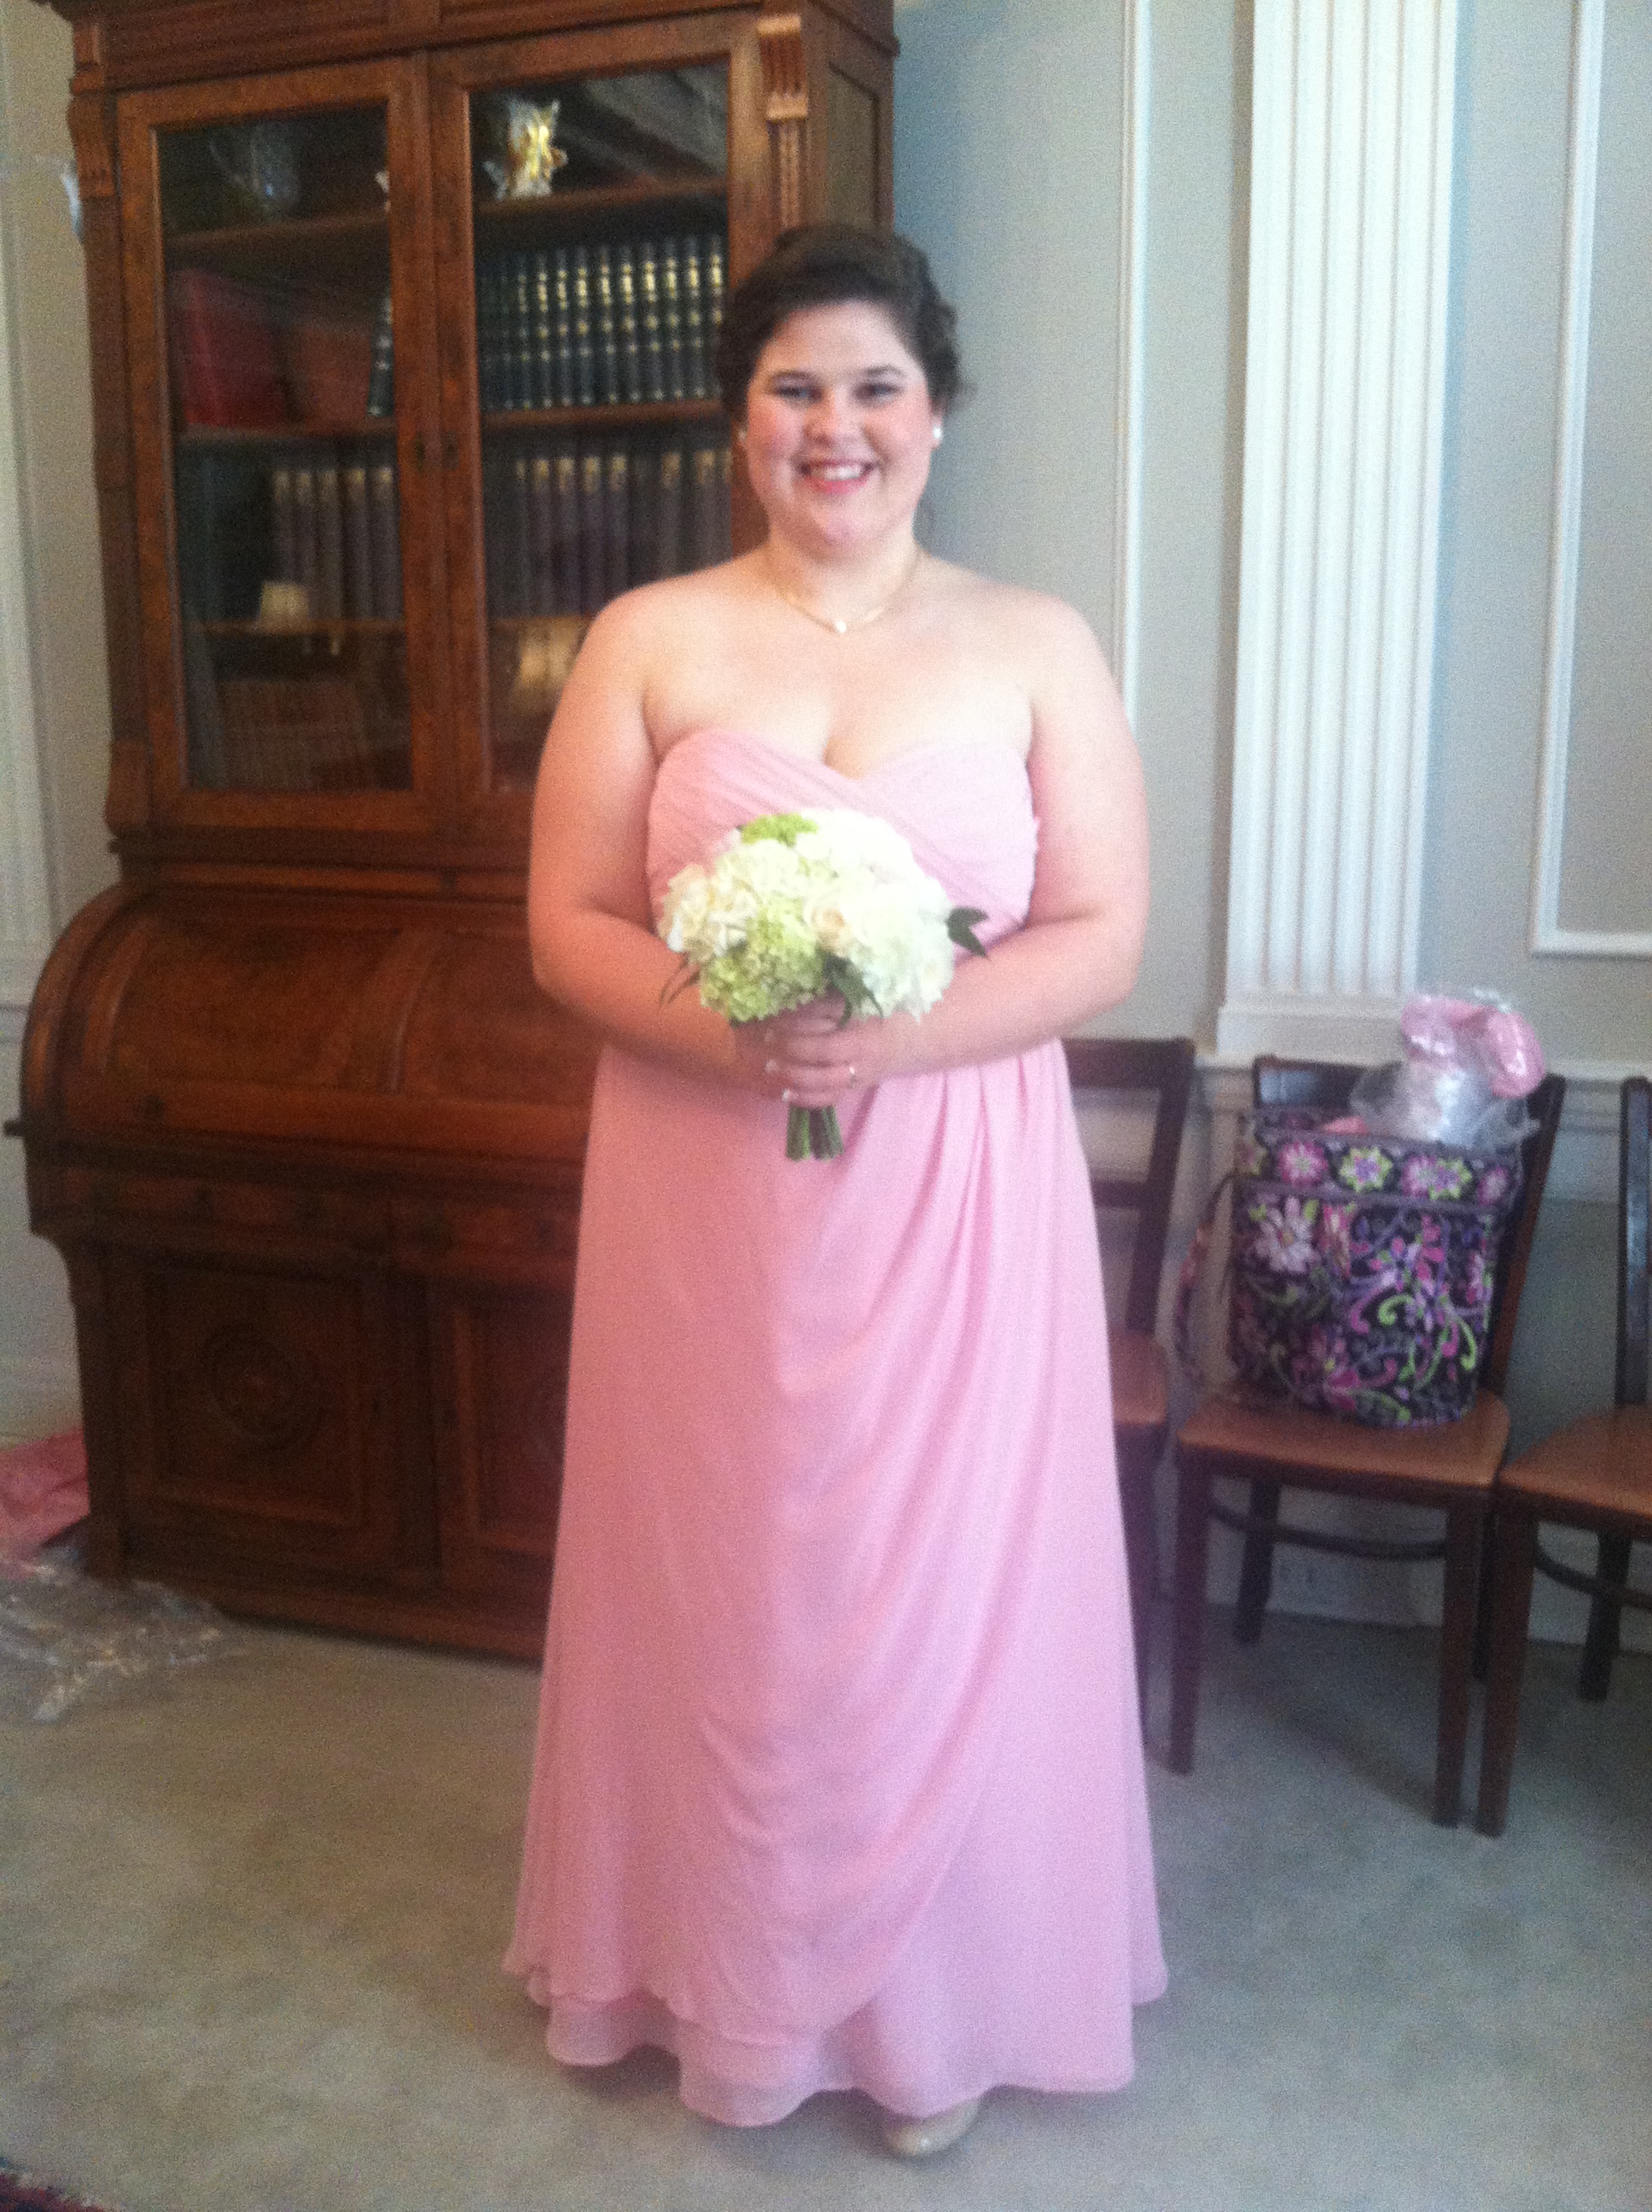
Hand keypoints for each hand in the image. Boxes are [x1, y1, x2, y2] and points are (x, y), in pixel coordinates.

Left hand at [731, 997, 906, 1109]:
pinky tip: (785, 1093)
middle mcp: (862, 1060)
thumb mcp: (862, 999)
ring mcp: (860, 1076)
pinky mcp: (857, 1086)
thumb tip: (792, 1002)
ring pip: (824, 1087)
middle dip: (791, 1059)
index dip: (797, 1035)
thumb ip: (829, 1003)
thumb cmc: (889, 1009)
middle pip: (821, 1066)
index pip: (824, 1040)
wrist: (923, 1034)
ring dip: (794, 1080)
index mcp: (864, 1034)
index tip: (773, 1025)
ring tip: (771, 1070)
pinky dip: (807, 1099)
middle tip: (767, 1047)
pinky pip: (830, 1099)